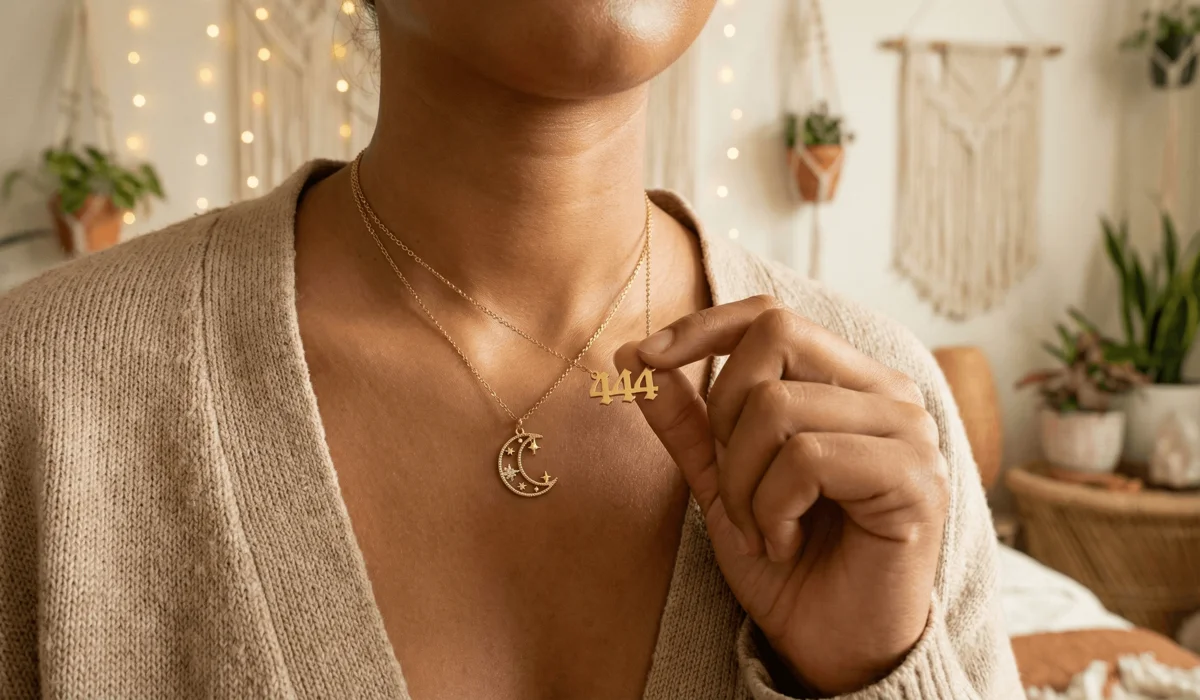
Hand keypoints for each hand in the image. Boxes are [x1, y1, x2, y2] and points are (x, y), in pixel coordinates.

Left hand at [616, 296, 948, 694]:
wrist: (830, 646)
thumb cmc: (787, 560)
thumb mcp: (720, 480)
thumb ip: (687, 417)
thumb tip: (631, 351)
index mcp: (847, 380)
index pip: (771, 314)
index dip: (704, 326)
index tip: (648, 357)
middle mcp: (888, 391)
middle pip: (776, 337)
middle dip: (724, 414)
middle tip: (734, 485)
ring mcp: (909, 430)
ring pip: (780, 406)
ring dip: (744, 482)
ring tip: (762, 529)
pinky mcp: (916, 477)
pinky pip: (807, 459)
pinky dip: (773, 509)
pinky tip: (785, 542)